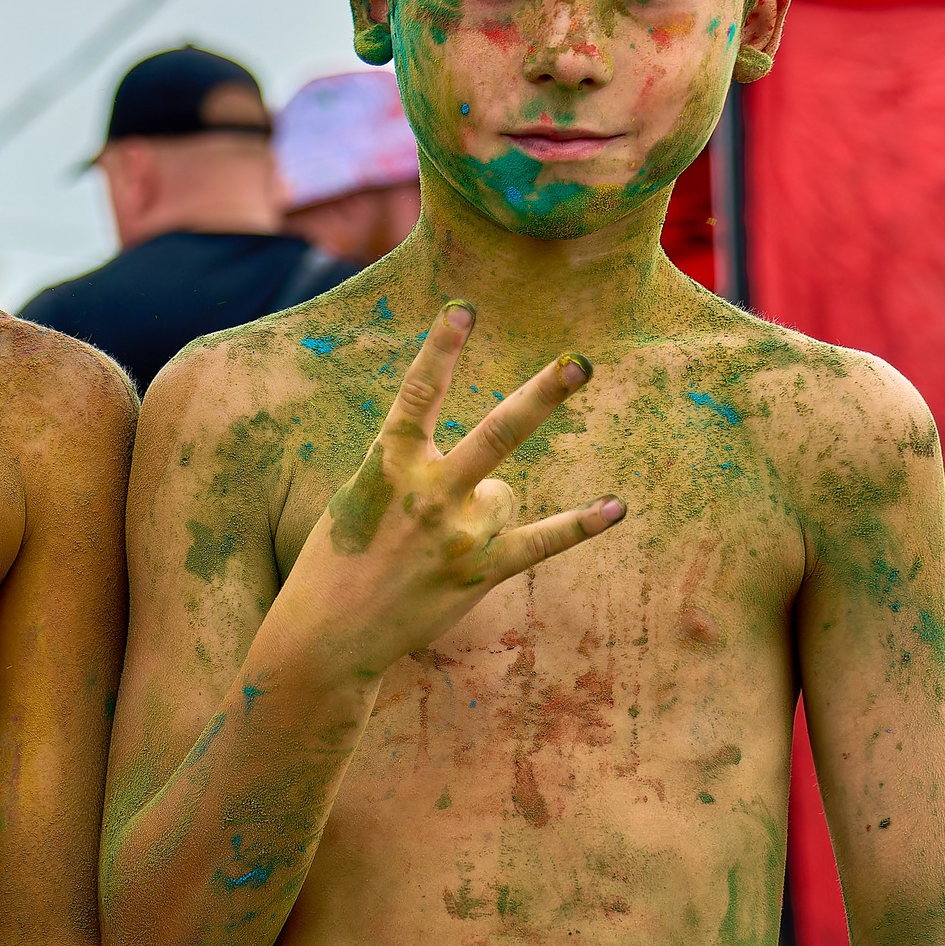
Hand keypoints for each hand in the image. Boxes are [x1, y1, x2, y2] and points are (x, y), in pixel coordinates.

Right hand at [263, 302, 623, 684]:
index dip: (441, 349)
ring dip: (485, 507)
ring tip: (441, 540)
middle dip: (542, 396)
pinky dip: (580, 525)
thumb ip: (407, 467)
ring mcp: (458, 535)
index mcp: (387, 465)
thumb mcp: (359, 497)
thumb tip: (467, 459)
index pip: (418, 396)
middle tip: (580, 362)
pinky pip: (541, 542)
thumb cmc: (338, 559)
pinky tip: (616, 507)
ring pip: (505, 494)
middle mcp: (428, 495)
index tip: (464, 309)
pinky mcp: (480, 571)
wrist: (328, 636)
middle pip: (497, 434)